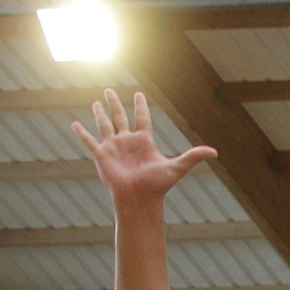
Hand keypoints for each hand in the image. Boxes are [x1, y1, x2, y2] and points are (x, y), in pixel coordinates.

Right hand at [71, 89, 215, 207]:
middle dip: (115, 103)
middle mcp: (127, 142)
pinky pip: (88, 140)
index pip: (141, 118)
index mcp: (144, 142)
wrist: (139, 199)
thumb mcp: (177, 168)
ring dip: (99, 113)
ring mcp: (113, 147)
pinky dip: (81, 132)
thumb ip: (194, 157)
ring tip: (96, 102)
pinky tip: (74, 124)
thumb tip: (215, 152)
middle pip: (120, 117)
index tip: (139, 94)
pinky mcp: (101, 154)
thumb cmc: (158, 186)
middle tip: (110, 90)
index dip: (140, 106)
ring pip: (104, 124)